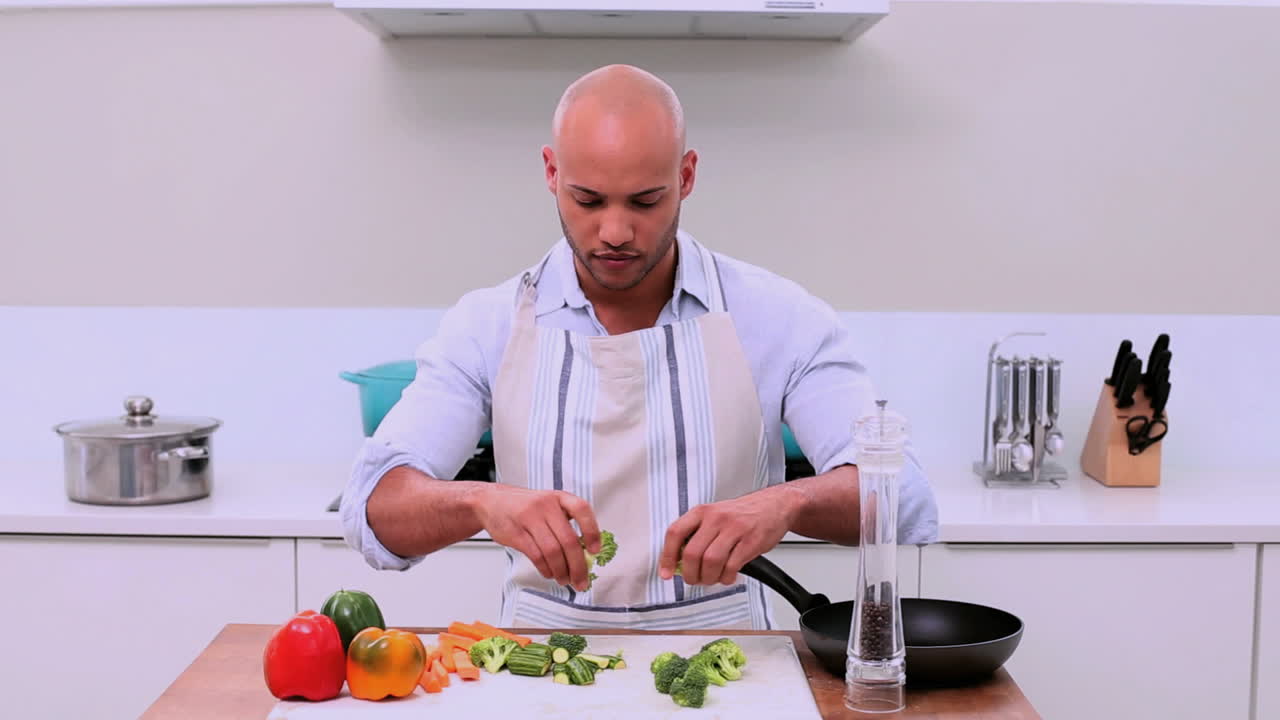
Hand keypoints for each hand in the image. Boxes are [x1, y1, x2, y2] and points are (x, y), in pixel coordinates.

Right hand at [475, 485, 600, 591]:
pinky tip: (550, 573)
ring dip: (562, 571)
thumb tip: (585, 554)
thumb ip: (565, 523)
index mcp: (558, 497)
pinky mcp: (516, 533)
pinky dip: (546, 569)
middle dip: (578, 566)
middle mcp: (546, 505)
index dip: (592, 531)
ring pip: (553, 551)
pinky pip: (537, 556)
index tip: (595, 550)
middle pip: (568, 540)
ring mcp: (530, 518)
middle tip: (581, 581)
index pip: (582, 510)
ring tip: (565, 580)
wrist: (490, 501)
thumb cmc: (524, 506)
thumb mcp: (548, 504)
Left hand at [658, 485, 803, 585]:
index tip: (666, 573)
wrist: (775, 505)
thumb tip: (679, 562)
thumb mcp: (715, 515)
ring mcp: (734, 529)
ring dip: (708, 578)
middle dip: (690, 574)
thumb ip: (697, 535)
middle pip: (692, 553)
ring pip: (711, 561)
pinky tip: (727, 576)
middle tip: (694, 580)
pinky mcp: (751, 541)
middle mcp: (716, 518)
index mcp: (702, 511)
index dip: (667, 556)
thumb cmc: (743, 513)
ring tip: (712, 579)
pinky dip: (726, 578)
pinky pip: (732, 566)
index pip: (675, 533)